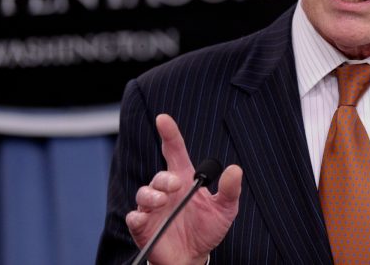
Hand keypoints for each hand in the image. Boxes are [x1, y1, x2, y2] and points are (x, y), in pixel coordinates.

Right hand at [125, 114, 242, 264]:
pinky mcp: (143, 226)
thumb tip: (235, 169)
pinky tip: (144, 217)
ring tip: (163, 201)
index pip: (174, 150)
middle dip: (164, 178)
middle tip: (175, 184)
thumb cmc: (207, 229)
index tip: (163, 119)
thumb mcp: (224, 209)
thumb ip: (230, 190)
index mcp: (183, 179)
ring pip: (144, 194)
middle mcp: (165, 191)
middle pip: (160, 176)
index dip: (169, 133)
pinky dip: (137, 216)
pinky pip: (134, 217)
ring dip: (151, 195)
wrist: (192, 259)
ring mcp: (152, 208)